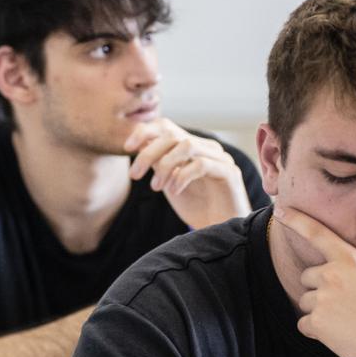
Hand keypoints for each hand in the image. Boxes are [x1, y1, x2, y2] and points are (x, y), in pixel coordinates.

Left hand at [125, 119, 250, 228]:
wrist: (220, 229)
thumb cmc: (197, 207)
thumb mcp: (169, 182)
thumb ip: (158, 164)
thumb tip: (137, 145)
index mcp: (192, 147)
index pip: (167, 127)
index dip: (144, 131)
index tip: (126, 148)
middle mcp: (206, 148)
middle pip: (173, 134)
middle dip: (148, 153)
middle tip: (134, 175)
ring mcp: (220, 158)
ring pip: (187, 145)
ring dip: (165, 165)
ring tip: (155, 187)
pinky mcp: (229, 173)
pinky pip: (202, 164)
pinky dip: (182, 176)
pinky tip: (173, 191)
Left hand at [274, 207, 355, 356]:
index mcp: (350, 260)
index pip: (317, 234)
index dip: (297, 220)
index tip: (280, 210)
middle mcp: (333, 275)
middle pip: (308, 276)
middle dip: (322, 289)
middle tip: (350, 302)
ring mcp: (324, 299)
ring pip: (305, 301)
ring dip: (320, 311)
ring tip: (348, 319)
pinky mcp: (318, 322)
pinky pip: (303, 324)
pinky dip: (316, 331)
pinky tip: (340, 333)